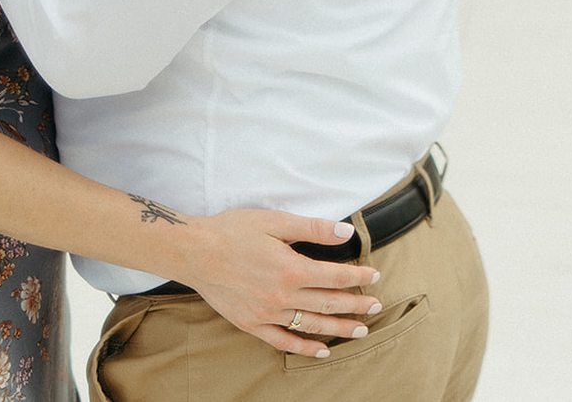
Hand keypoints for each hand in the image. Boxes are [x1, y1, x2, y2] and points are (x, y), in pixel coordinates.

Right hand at [177, 210, 382, 358]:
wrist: (194, 252)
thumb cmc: (233, 231)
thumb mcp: (274, 221)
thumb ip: (312, 228)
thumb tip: (345, 232)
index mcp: (291, 268)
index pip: (335, 276)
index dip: (358, 276)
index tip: (375, 275)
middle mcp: (282, 296)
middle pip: (328, 304)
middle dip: (356, 305)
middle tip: (376, 306)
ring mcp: (267, 314)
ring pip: (311, 325)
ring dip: (339, 328)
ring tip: (360, 330)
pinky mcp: (252, 324)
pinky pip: (283, 342)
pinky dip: (305, 348)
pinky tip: (322, 350)